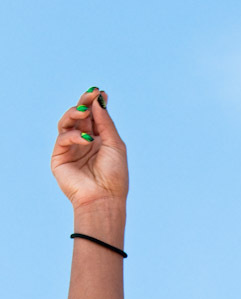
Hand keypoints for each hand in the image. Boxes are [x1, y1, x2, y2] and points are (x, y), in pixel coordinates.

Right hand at [52, 88, 128, 210]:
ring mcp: (71, 149)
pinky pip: (63, 138)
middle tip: (90, 94)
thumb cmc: (114, 175)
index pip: (93, 117)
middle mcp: (84, 143)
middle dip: (84, 103)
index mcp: (99, 140)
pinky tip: (86, 139)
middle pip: (79, 116)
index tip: (99, 92)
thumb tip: (98, 99)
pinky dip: (73, 135)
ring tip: (84, 112)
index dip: (95, 103)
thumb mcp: (115, 144)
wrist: (104, 198)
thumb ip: (105, 122)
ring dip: (75, 113)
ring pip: (66, 123)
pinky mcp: (59, 157)